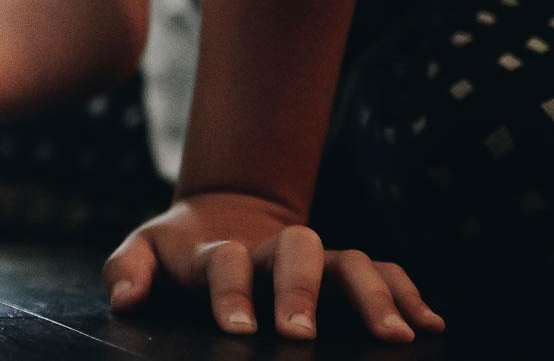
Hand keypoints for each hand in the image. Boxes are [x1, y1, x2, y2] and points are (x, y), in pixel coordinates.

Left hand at [102, 191, 443, 341]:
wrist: (220, 217)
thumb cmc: (179, 251)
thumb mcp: (144, 251)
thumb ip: (128, 270)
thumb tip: (124, 299)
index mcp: (220, 249)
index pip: (226, 261)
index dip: (231, 292)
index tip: (237, 330)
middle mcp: (272, 250)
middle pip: (297, 251)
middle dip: (302, 290)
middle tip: (301, 334)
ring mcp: (314, 259)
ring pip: (351, 262)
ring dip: (375, 295)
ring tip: (397, 337)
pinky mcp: (344, 271)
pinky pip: (384, 272)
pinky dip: (409, 294)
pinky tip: (429, 326)